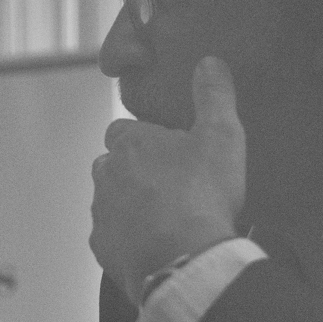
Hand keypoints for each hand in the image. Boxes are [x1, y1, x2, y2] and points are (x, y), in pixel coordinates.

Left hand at [91, 55, 245, 304]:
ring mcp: (101, 213)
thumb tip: (208, 62)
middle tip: (169, 185)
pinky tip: (153, 245)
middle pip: (112, 166)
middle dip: (132, 171)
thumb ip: (214, 96)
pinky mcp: (103, 249)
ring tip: (163, 218)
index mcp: (130, 143)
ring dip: (128, 205)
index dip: (144, 138)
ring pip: (108, 201)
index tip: (167, 150)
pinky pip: (111, 238)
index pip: (123, 129)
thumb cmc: (203, 194)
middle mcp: (106, 175)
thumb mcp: (221, 136)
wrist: (186, 259)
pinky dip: (127, 240)